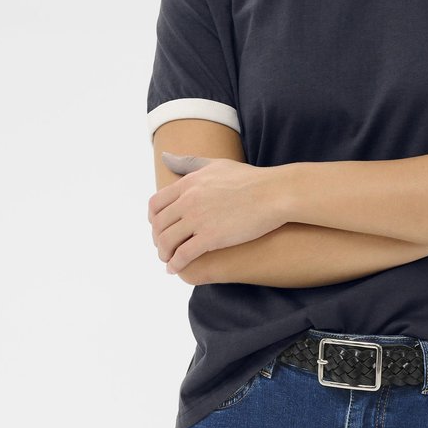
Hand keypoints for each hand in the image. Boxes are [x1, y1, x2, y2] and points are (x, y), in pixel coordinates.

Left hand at [148, 153, 286, 274]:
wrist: (274, 193)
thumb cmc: (251, 179)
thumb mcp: (216, 164)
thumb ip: (189, 162)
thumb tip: (165, 157)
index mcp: (189, 183)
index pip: (156, 204)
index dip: (153, 219)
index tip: (158, 228)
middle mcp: (188, 200)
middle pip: (159, 224)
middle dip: (157, 239)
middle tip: (163, 248)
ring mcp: (198, 219)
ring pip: (167, 241)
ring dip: (163, 254)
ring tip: (168, 260)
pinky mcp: (211, 237)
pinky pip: (183, 255)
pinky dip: (175, 264)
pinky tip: (175, 269)